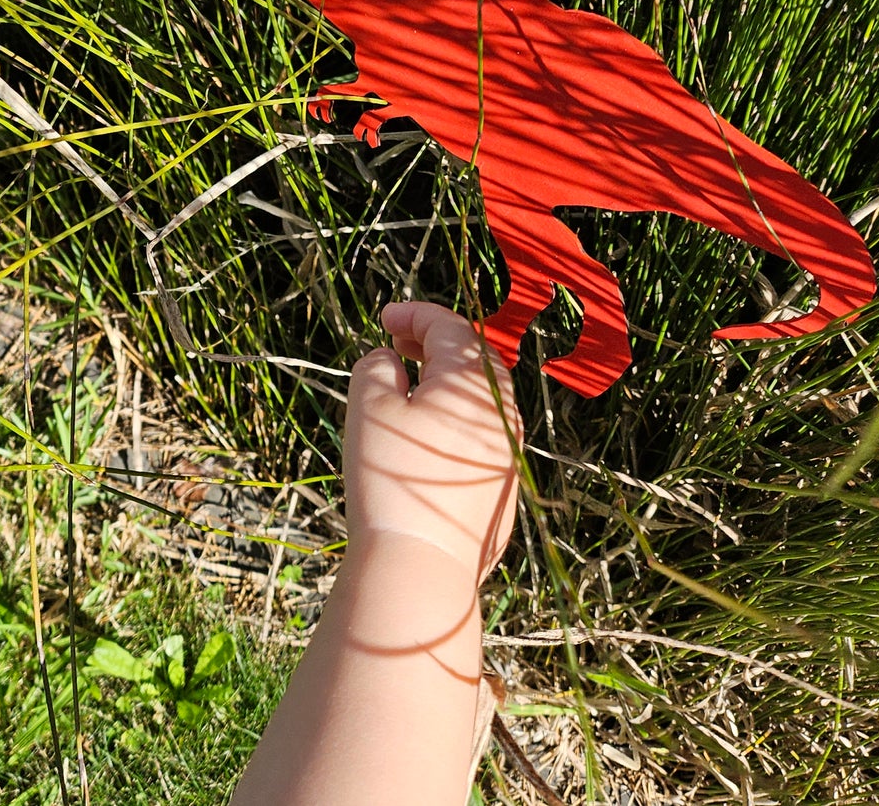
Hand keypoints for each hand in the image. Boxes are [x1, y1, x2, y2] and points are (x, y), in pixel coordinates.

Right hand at [345, 302, 520, 582]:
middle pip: (473, 356)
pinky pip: (483, 429)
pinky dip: (456, 412)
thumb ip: (376, 368)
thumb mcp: (369, 409)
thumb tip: (390, 360)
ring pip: (481, 395)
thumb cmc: (392, 479)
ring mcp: (509, 449)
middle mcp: (501, 410)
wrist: (422, 564)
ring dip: (446, 377)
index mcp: (472, 383)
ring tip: (410, 381)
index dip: (414, 314)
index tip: (385, 318)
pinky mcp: (505, 483)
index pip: (449, 327)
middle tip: (398, 341)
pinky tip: (426, 429)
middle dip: (434, 341)